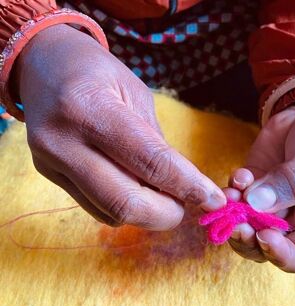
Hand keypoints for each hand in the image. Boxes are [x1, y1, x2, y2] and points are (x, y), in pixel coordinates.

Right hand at [16, 25, 225, 229]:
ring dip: (147, 213)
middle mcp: (64, 142)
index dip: (188, 186)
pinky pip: (96, 208)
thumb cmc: (97, 73)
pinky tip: (134, 189)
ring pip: (110, 212)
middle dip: (166, 214)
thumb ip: (155, 143)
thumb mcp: (136, 95)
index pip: (150, 161)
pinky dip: (125, 208)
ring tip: (162, 195)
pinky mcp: (49, 177)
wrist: (43, 66)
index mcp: (90, 108)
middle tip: (186, 205)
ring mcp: (51, 164)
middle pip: (125, 202)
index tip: (214, 200)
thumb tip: (179, 185)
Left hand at [227, 103, 294, 271]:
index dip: (277, 253)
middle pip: (261, 245)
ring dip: (234, 213)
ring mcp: (268, 203)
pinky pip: (235, 196)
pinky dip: (233, 189)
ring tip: (233, 195)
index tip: (263, 236)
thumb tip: (255, 204)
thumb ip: (290, 185)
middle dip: (245, 236)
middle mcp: (291, 220)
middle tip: (236, 223)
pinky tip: (240, 175)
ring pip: (243, 223)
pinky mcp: (252, 186)